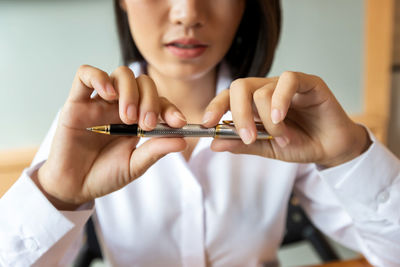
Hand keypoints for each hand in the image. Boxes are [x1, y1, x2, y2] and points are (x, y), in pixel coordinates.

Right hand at [36, 65, 186, 208]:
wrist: (75, 187)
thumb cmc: (105, 175)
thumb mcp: (135, 165)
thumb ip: (156, 150)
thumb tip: (183, 140)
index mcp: (138, 119)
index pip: (159, 101)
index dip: (170, 108)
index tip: (178, 122)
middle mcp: (121, 106)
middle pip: (143, 83)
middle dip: (150, 100)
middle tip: (147, 124)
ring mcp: (100, 103)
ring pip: (120, 75)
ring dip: (130, 91)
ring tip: (127, 117)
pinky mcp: (76, 103)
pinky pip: (85, 75)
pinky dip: (99, 78)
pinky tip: (108, 94)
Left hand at [202, 71, 370, 166]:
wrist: (331, 148)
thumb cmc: (299, 144)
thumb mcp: (266, 149)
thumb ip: (242, 145)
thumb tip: (213, 144)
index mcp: (253, 103)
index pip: (227, 97)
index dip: (214, 107)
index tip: (206, 125)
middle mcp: (267, 90)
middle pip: (239, 87)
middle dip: (238, 114)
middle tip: (247, 138)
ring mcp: (286, 85)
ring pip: (262, 89)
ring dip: (268, 120)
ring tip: (281, 138)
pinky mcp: (309, 82)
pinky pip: (289, 80)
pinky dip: (280, 100)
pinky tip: (281, 118)